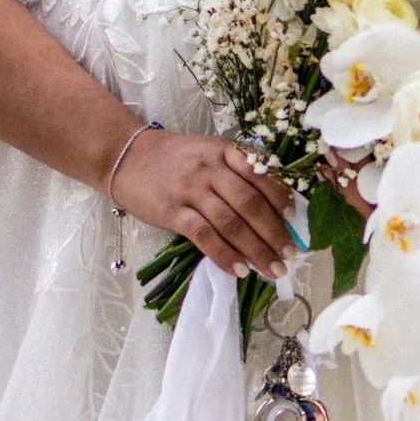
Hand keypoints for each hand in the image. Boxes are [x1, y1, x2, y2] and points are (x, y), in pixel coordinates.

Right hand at [114, 131, 296, 282]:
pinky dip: (224, 255)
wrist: (126, 156)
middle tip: (289, 254)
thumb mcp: (209, 152)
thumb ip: (236, 172)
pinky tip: (238, 269)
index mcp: (224, 150)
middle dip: (273, 232)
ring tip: (272, 268)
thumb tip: (271, 208)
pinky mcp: (172, 211)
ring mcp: (190, 190)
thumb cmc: (174, 158)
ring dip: (255, 249)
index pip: (260, 174)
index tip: (293, 219)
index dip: (280, 198)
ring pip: (230, 223)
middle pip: (249, 203)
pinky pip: (203, 236)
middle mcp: (210, 168)